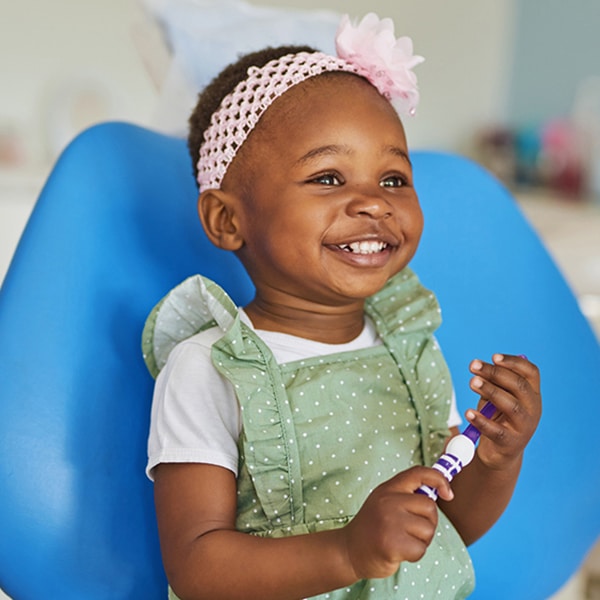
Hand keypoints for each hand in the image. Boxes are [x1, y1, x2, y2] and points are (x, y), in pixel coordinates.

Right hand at [340, 466, 452, 579]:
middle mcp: (388, 500)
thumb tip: (441, 490)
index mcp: (388, 488)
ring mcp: (389, 521)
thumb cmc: (373, 527)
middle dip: (427, 522)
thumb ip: (406, 495)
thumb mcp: (385, 502)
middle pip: (430, 507)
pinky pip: (420, 549)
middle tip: (410, 531)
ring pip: (428, 529)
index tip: (448, 493)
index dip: (439, 479)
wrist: (349, 550)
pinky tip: (398, 552)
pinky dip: (414, 555)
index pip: (419, 473)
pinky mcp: (392, 543)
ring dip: (420, 541)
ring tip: (402, 541)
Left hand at [467, 353, 540, 469]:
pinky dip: (481, 421)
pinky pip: (497, 431)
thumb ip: (492, 383)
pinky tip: (469, 413)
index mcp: (532, 394)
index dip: (514, 362)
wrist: (499, 452)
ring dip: (490, 391)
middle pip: (519, 386)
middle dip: (495, 373)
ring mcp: (524, 427)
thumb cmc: (497, 417)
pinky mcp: (511, 443)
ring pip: (511, 406)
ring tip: (472, 382)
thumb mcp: (496, 397)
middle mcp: (533, 409)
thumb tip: (479, 368)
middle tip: (473, 366)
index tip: (493, 357)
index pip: (531, 372)